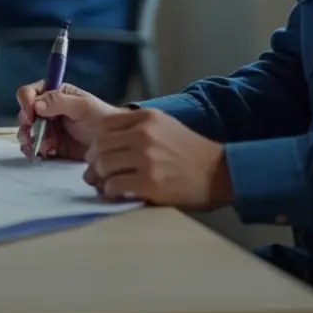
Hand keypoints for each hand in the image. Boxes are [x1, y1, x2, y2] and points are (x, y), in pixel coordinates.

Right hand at [15, 82, 117, 160]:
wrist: (115, 144)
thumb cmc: (102, 119)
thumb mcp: (83, 106)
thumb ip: (59, 102)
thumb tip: (36, 104)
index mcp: (56, 95)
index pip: (31, 93)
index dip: (26, 102)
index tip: (30, 114)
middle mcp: (48, 110)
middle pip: (25, 114)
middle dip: (26, 124)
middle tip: (32, 134)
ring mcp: (48, 129)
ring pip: (27, 132)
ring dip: (28, 139)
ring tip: (39, 146)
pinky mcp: (51, 146)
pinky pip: (34, 148)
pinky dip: (33, 151)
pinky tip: (40, 154)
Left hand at [82, 107, 232, 210]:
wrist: (220, 173)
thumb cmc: (191, 154)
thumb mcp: (165, 127)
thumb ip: (137, 128)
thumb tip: (104, 142)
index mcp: (148, 117)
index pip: (105, 125)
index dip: (96, 141)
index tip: (97, 154)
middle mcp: (145, 134)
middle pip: (100, 145)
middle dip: (93, 162)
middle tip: (93, 174)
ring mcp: (146, 158)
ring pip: (104, 165)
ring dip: (99, 179)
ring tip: (104, 186)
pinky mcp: (149, 182)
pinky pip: (114, 186)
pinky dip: (109, 192)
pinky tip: (116, 195)